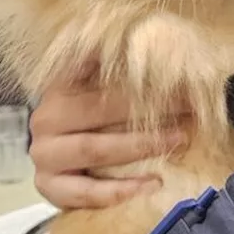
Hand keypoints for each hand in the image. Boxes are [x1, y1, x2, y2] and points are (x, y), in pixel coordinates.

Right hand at [29, 85, 189, 209]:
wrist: (63, 164)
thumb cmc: (91, 121)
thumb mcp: (99, 90)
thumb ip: (116, 69)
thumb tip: (149, 41)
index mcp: (58, 87)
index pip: (95, 73)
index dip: (137, 73)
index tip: (174, 71)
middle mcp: (46, 119)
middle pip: (98, 109)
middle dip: (147, 109)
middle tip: (189, 107)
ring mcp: (44, 155)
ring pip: (94, 149)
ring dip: (140, 145)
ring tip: (178, 140)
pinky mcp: (49, 188)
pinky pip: (87, 192)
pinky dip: (121, 190)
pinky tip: (153, 183)